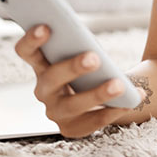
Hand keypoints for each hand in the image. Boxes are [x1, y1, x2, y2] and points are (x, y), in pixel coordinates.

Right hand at [14, 24, 145, 137]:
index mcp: (42, 65)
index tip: (46, 27)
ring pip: (72, 105)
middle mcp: (44, 89)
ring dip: (96, 94)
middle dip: (72, 67)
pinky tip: (130, 102)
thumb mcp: (82, 52)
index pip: (27, 52)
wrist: (99, 96)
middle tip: (94, 57)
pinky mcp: (70, 129)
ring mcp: (55, 111)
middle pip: (51, 78)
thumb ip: (81, 42)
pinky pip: (91, 122)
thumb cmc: (89, 67)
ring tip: (119, 85)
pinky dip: (112, 111)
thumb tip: (91, 38)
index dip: (31, 40)